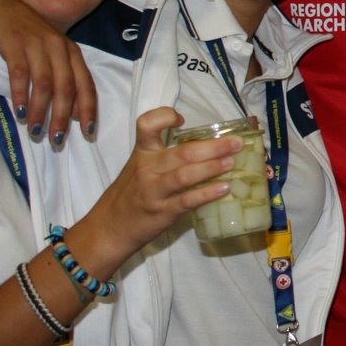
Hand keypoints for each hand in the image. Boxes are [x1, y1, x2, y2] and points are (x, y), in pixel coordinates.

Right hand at [0, 0, 97, 144]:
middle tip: (57, 140)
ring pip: (45, 84)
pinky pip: (20, 74)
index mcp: (72, 52)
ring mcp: (37, 45)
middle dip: (63, 117)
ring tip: (35, 132)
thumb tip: (74, 114)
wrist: (0, 7)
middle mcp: (59, 48)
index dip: (89, 110)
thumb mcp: (52, 53)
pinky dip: (20, 95)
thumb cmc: (29, 36)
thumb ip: (64, 77)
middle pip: (66, 88)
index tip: (88, 133)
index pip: (86, 85)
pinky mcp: (15, 44)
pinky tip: (19, 112)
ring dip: (41, 111)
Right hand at [81, 108, 243, 259]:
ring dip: (212, 167)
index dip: (164, 117)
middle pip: (182, 152)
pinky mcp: (162, 212)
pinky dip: (208, 194)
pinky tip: (224, 189)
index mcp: (142, 152)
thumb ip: (165, 156)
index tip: (182, 120)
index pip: (146, 125)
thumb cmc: (130, 194)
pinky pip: (188, 201)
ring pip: (185, 175)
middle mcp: (147, 169)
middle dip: (213, 146)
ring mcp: (154, 191)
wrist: (109, 228)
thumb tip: (207, 147)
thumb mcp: (140, 168)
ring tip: (232, 162)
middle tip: (237, 143)